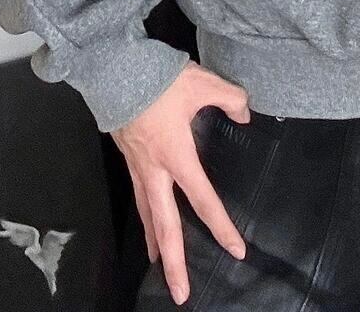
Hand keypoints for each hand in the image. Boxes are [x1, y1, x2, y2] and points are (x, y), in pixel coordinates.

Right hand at [111, 61, 252, 305]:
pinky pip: (138, 197)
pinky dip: (145, 218)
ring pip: (149, 216)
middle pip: (166, 227)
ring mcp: (138, 167)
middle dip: (175, 264)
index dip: (222, 227)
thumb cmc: (159, 78)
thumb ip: (232, 99)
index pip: (204, 200)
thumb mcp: (204, 83)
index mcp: (177, 156)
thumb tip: (245, 114)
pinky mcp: (128, 159)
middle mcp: (155, 171)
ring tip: (162, 267)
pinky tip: (148, 224)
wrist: (114, 69)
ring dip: (157, 244)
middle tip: (182, 294)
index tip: (237, 250)